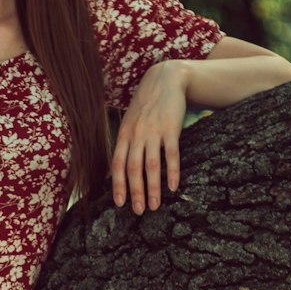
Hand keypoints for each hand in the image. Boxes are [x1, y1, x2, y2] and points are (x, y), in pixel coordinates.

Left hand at [111, 60, 189, 212]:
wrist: (166, 79)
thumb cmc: (147, 104)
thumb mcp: (131, 120)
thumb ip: (127, 141)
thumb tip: (121, 167)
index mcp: (124, 134)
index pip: (117, 164)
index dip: (118, 185)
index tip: (120, 203)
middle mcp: (136, 134)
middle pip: (133, 168)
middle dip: (134, 192)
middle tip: (138, 211)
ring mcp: (153, 132)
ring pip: (151, 165)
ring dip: (152, 188)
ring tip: (154, 206)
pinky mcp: (171, 129)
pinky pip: (171, 154)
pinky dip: (172, 172)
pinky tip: (173, 186)